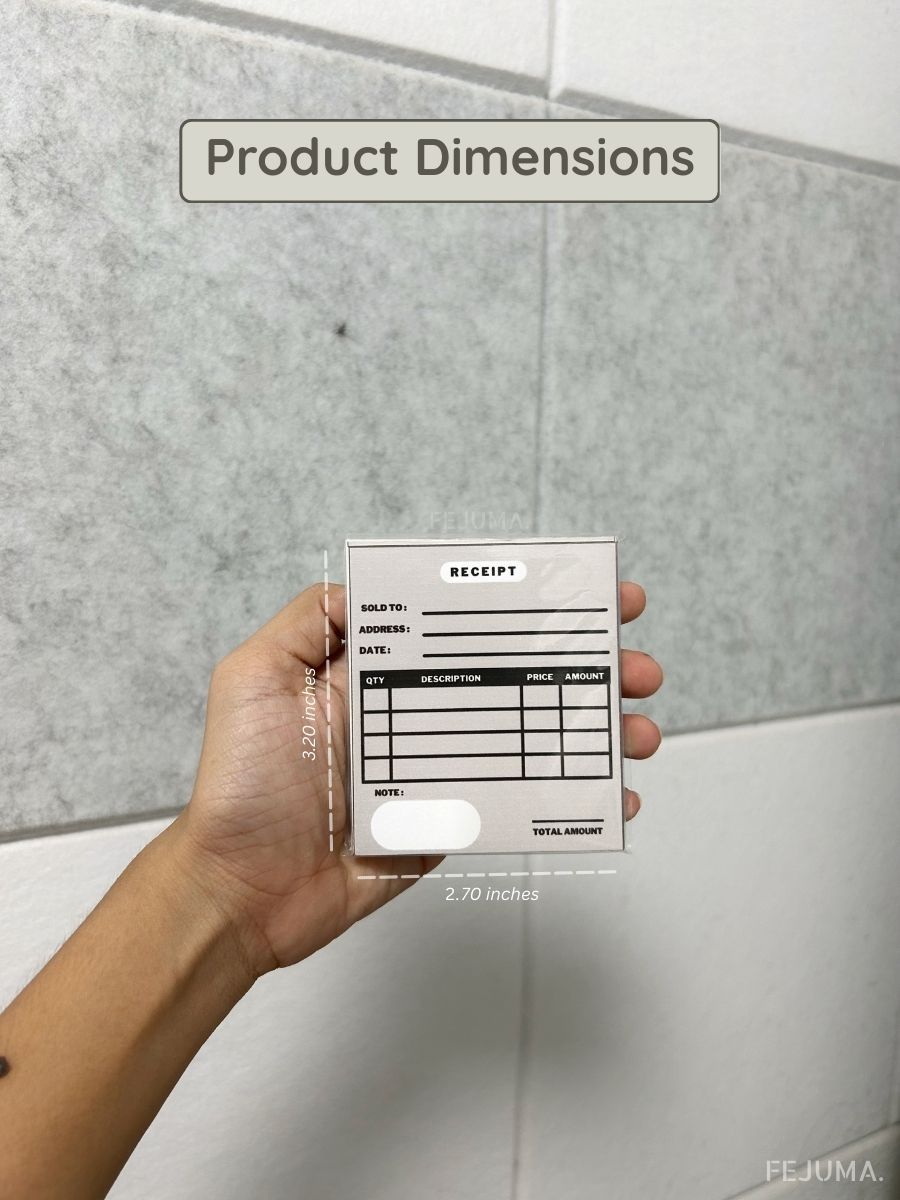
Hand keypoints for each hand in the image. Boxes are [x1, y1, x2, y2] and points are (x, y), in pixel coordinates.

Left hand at [173, 581, 662, 979]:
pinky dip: (575, 802)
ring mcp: (440, 772)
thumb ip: (309, 620)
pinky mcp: (451, 825)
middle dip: (586, 667)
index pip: (467, 625)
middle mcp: (418, 715)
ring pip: (536, 739)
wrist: (242, 891)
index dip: (528, 608)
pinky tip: (614, 796)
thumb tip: (368, 584)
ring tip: (640, 730)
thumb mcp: (255, 678)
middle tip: (635, 666)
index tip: (586, 593)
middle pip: (519, 678)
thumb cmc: (241, 786)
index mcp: (380, 674)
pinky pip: (522, 806)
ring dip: (597, 730)